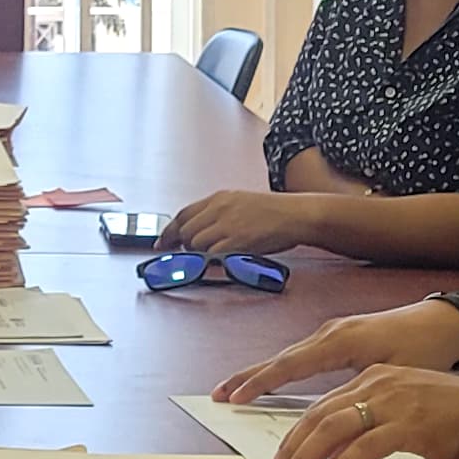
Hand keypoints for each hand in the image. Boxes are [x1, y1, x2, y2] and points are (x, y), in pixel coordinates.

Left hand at [159, 189, 307, 257]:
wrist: (296, 215)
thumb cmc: (274, 211)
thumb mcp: (241, 202)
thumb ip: (218, 213)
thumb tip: (200, 229)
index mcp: (219, 198)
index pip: (183, 214)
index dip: (169, 231)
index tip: (162, 242)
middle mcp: (219, 208)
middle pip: (185, 229)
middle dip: (182, 244)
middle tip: (187, 254)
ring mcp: (227, 224)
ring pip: (194, 243)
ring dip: (197, 253)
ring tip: (210, 256)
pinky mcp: (236, 240)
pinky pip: (210, 253)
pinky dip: (209, 260)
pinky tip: (217, 261)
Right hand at [211, 298, 458, 405]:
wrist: (448, 322)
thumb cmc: (427, 348)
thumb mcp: (397, 375)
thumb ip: (362, 394)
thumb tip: (336, 419)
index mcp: (342, 341)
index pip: (291, 364)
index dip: (261, 382)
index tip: (235, 397)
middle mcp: (331, 332)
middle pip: (280, 358)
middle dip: (248, 378)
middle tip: (218, 395)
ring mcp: (334, 332)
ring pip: (288, 356)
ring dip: (260, 374)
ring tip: (233, 390)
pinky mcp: (339, 337)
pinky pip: (301, 355)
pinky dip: (279, 369)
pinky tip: (268, 379)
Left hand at [262, 364, 458, 458]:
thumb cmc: (458, 419)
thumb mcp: (405, 413)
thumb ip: (370, 425)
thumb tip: (336, 452)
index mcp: (375, 377)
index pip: (322, 406)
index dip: (296, 436)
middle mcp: (379, 384)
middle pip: (318, 415)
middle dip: (291, 449)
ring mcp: (394, 402)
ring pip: (332, 429)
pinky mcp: (410, 425)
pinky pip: (364, 447)